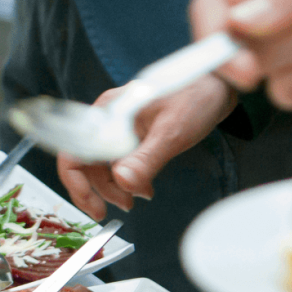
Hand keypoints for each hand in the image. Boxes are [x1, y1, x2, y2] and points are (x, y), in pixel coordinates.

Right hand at [56, 76, 238, 220]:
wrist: (216, 84)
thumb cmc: (195, 97)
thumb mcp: (171, 132)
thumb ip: (146, 159)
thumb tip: (123, 183)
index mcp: (108, 112)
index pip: (74, 150)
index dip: (78, 183)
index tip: (94, 206)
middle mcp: (107, 118)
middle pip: (84, 161)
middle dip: (97, 190)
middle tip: (122, 207)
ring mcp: (118, 126)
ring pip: (100, 164)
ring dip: (112, 187)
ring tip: (133, 200)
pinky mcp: (131, 133)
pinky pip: (116, 160)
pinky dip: (124, 178)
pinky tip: (142, 188)